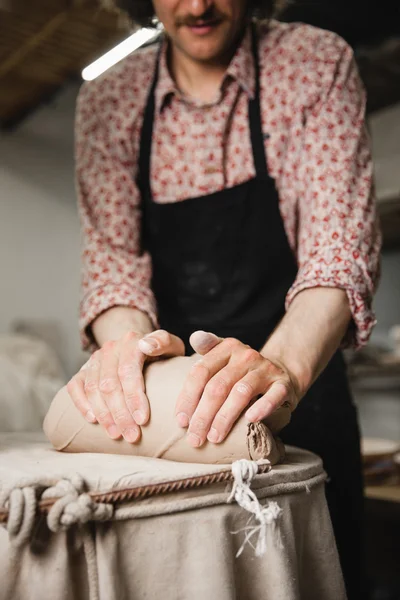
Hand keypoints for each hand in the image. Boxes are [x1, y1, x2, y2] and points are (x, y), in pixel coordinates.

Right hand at [67, 330, 184, 442]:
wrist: (141, 346)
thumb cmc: (161, 353)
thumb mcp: (171, 345)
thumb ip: (163, 342)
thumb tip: (147, 346)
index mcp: (131, 341)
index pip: (128, 370)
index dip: (134, 396)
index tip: (142, 420)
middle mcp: (111, 348)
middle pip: (110, 384)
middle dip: (120, 413)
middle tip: (131, 435)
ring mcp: (95, 358)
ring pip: (93, 388)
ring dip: (104, 414)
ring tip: (116, 434)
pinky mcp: (84, 369)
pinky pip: (75, 386)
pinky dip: (81, 404)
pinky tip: (93, 420)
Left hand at [175, 332, 299, 447]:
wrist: (283, 373)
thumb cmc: (243, 372)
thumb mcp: (224, 356)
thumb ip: (206, 349)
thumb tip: (194, 337)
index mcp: (227, 348)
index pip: (201, 371)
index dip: (188, 397)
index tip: (181, 421)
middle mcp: (246, 356)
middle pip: (217, 386)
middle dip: (203, 415)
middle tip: (194, 438)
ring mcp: (266, 369)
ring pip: (240, 393)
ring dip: (224, 418)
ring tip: (214, 437)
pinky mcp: (283, 384)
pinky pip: (273, 396)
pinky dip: (262, 408)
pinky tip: (250, 420)